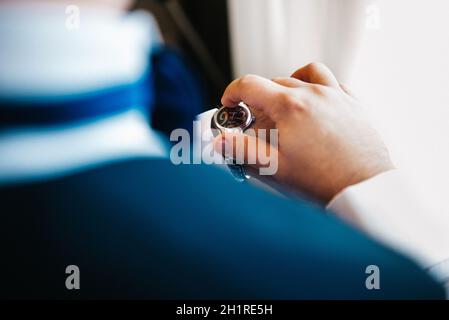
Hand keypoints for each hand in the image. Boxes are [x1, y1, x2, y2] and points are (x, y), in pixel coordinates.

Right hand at [214, 62, 394, 203]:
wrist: (363, 188)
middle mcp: (313, 93)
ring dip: (288, 84)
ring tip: (284, 104)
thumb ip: (241, 150)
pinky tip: (313, 106)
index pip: (250, 85)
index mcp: (290, 106)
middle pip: (274, 82)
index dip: (232, 93)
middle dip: (259, 99)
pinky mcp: (352, 104)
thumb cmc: (323, 179)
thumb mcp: (273, 167)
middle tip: (256, 123)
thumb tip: (220, 142)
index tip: (229, 104)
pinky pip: (332, 82)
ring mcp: (335, 96)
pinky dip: (317, 87)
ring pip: (304, 75)